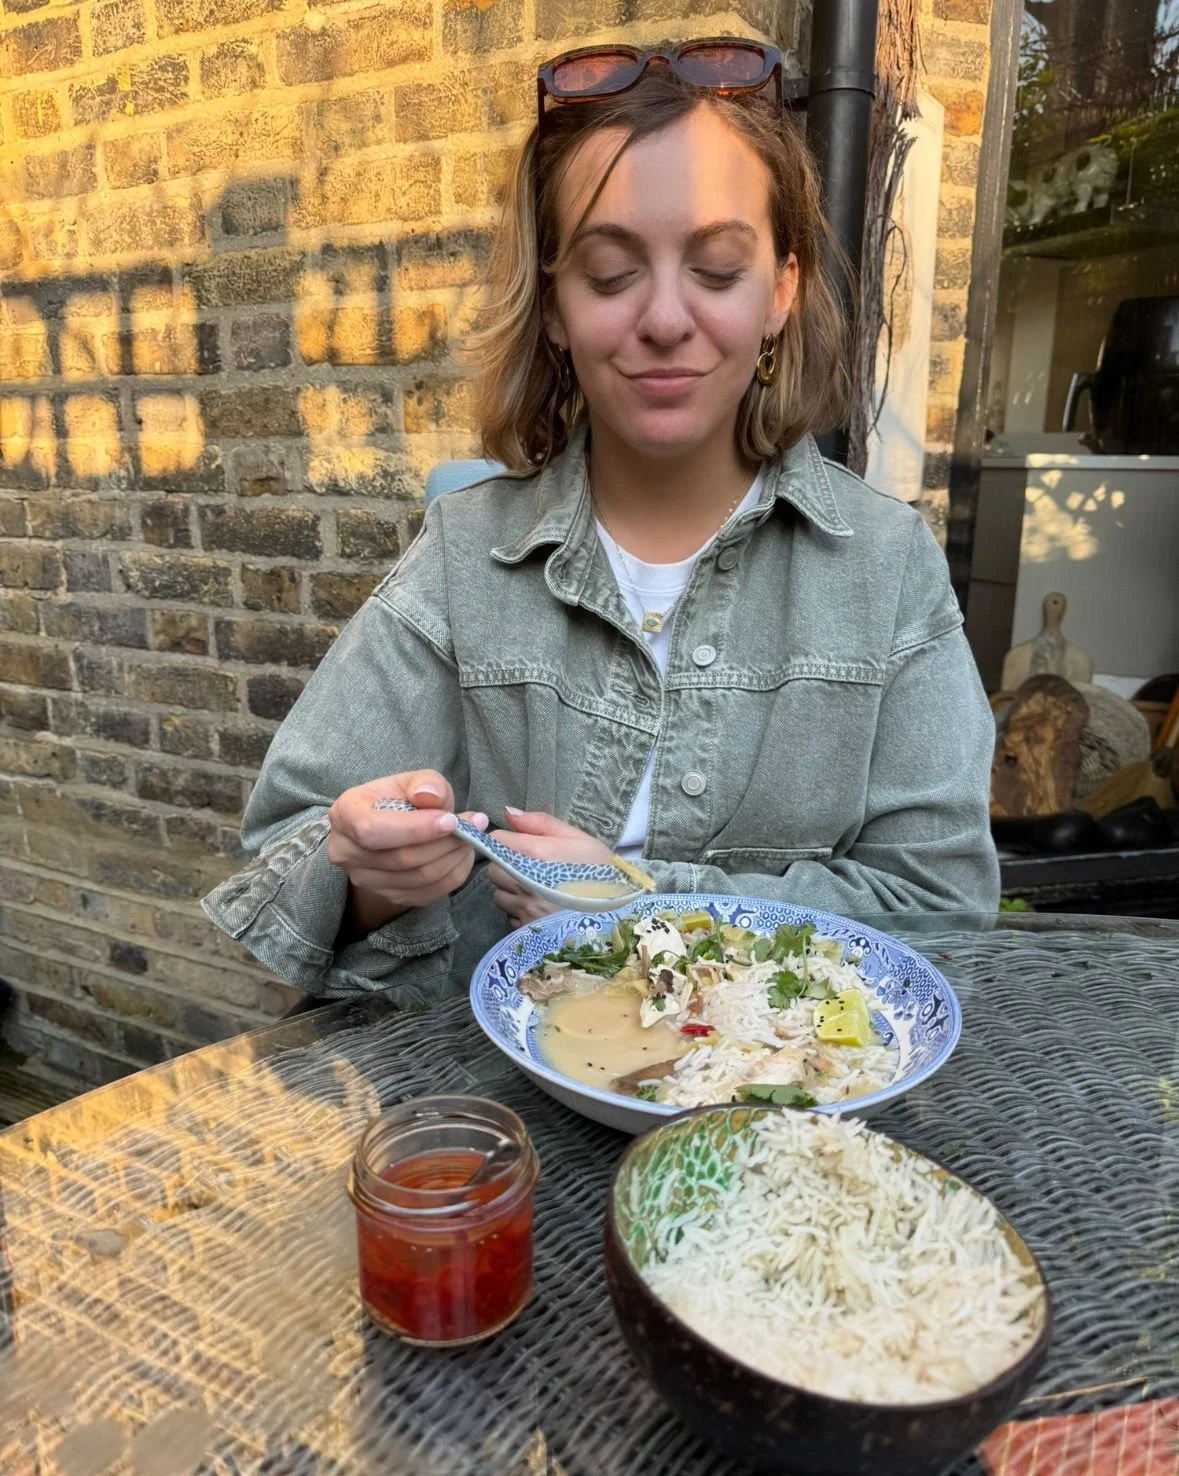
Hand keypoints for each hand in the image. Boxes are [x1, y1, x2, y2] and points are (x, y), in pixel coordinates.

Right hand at [327, 770, 487, 931]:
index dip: (415, 829)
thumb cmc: (400, 799)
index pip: (373, 830)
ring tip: (470, 838)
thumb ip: (426, 783)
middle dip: (444, 843)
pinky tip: (461, 856)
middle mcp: (346, 851)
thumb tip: (431, 797)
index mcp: (345, 814)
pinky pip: (426, 894)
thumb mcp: (413, 780)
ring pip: (417, 879)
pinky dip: (451, 876)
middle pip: (400, 859)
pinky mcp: (386, 896)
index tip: (451, 820)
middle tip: (474, 826)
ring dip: (452, 859)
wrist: (391, 827)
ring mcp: (364, 879)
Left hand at [488, 807, 613, 927]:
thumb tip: (508, 813)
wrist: (618, 911)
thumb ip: (540, 823)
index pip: (498, 841)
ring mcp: (526, 908)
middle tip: (530, 867)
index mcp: (537, 854)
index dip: (508, 840)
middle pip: (494, 869)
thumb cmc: (600, 870)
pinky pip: (510, 914)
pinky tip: (540, 905)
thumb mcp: (577, 838)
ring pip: (499, 894)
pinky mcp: (527, 928)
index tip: (521, 844)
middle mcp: (525, 882)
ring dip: (511, 890)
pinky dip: (519, 909)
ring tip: (536, 888)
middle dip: (506, 865)